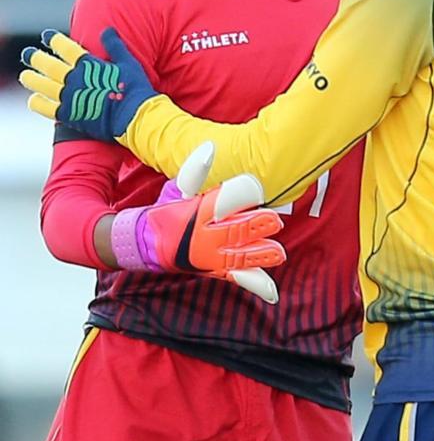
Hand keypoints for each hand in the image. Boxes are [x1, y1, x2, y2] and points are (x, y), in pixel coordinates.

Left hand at [19, 27, 156, 140]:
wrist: (134, 116)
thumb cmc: (134, 89)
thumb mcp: (129, 62)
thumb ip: (115, 46)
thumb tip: (107, 29)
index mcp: (88, 65)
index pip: (66, 48)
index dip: (54, 40)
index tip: (47, 36)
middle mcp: (75, 79)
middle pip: (49, 66)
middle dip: (37, 58)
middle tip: (28, 54)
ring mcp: (69, 97)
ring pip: (43, 86)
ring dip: (32, 79)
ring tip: (26, 75)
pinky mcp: (68, 115)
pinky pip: (46, 108)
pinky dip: (38, 103)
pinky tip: (34, 99)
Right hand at [111, 142, 285, 302]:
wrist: (148, 243)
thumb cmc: (169, 210)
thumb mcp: (178, 188)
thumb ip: (194, 170)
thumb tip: (209, 148)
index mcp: (196, 213)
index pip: (220, 203)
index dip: (238, 195)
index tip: (255, 188)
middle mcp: (204, 238)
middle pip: (234, 231)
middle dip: (254, 226)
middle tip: (274, 220)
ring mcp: (211, 257)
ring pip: (239, 257)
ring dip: (259, 255)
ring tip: (278, 253)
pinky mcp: (217, 270)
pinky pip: (237, 278)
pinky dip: (255, 284)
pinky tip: (272, 291)